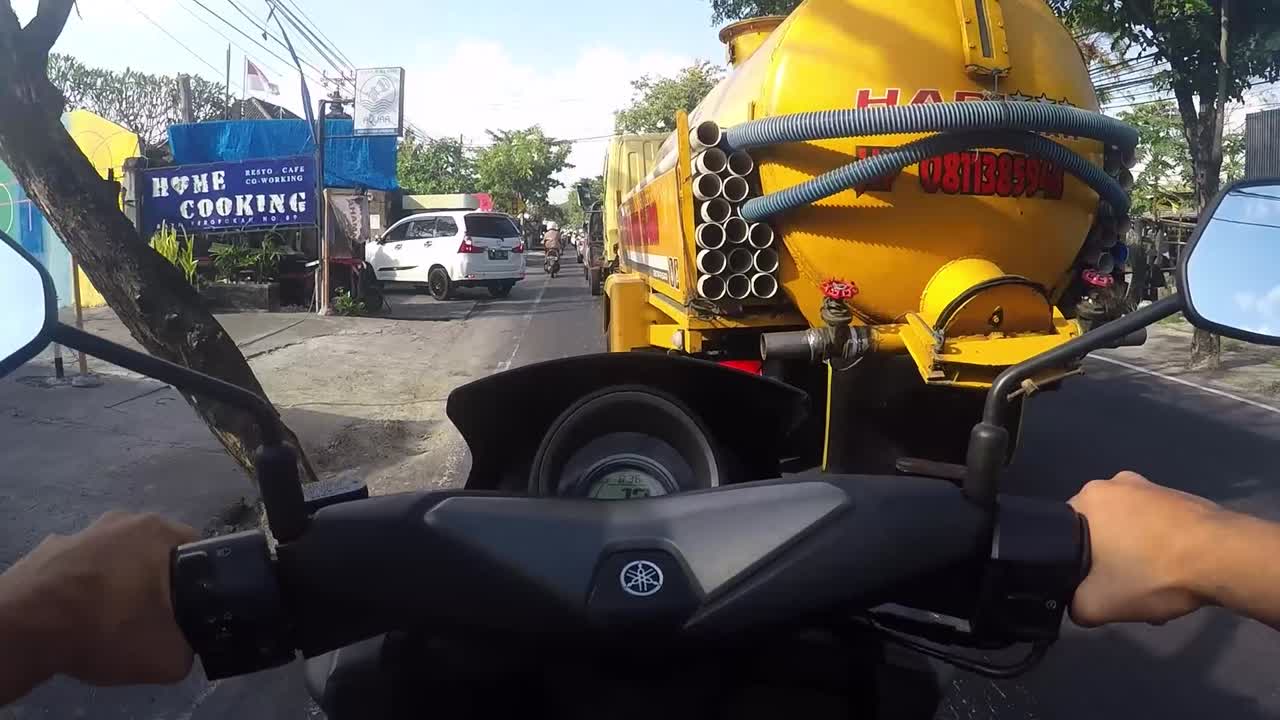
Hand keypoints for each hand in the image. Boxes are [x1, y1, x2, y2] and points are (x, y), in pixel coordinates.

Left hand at [0, 511, 197, 694]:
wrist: (24, 630)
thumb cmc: (106, 626)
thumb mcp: (169, 656)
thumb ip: (189, 648)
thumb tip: (182, 645)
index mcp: (157, 530)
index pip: (197, 549)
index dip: (200, 581)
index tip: (189, 608)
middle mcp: (121, 520)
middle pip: (153, 552)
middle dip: (154, 582)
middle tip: (150, 619)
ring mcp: (79, 532)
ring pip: (113, 560)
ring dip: (115, 584)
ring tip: (106, 623)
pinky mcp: (46, 551)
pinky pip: (77, 571)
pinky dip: (80, 591)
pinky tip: (74, 620)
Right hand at [1068, 471, 1220, 626]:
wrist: (1225, 559)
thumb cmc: (1152, 572)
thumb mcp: (1097, 605)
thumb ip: (1073, 605)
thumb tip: (1075, 601)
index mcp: (1088, 497)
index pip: (1063, 532)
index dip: (1075, 562)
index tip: (1094, 584)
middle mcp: (1116, 482)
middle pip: (1101, 531)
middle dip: (1110, 560)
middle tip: (1127, 588)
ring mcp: (1154, 487)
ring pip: (1132, 530)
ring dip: (1139, 556)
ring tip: (1158, 587)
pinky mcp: (1183, 498)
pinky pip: (1160, 527)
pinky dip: (1164, 548)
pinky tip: (1178, 574)